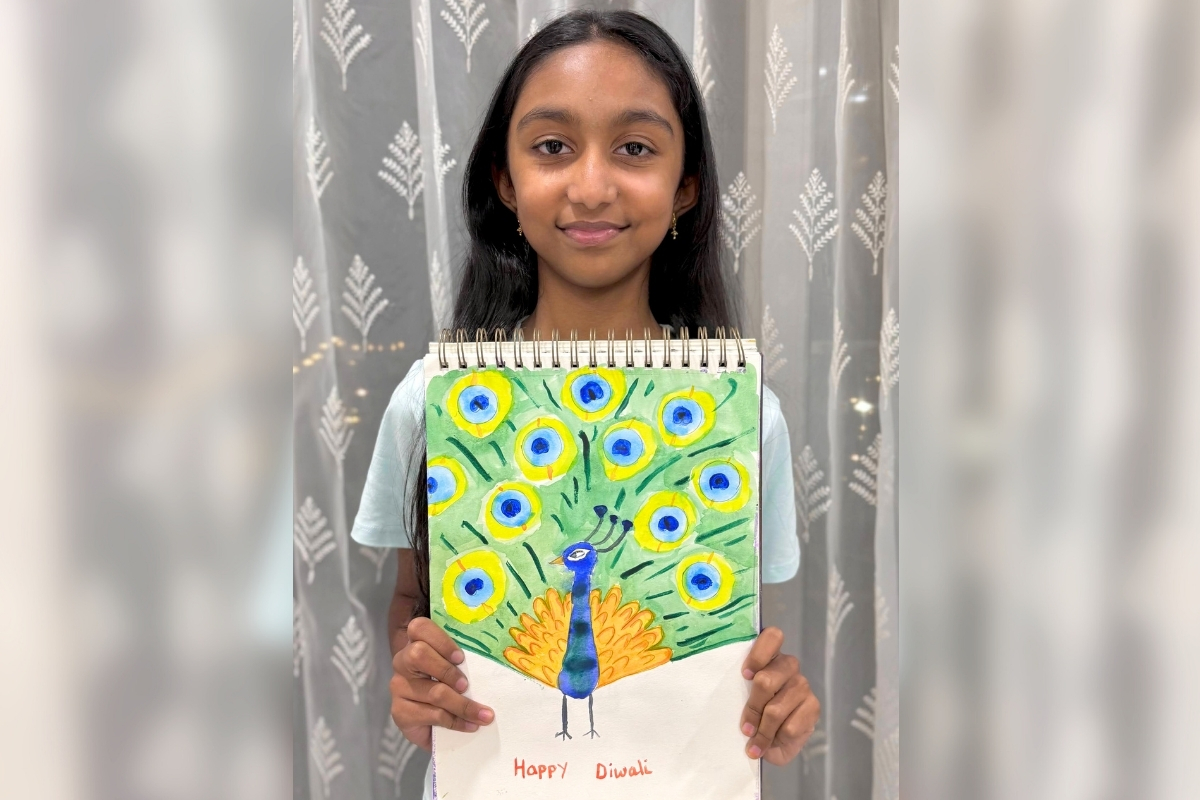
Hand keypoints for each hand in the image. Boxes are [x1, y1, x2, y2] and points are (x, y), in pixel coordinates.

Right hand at [390, 617, 495, 750]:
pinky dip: (456, 722)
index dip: (440, 640)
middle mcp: (403, 662)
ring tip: (483, 714)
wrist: (434, 726)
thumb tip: (494, 660)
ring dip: (463, 705)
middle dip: (448, 671)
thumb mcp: (458, 670)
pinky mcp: (400, 712)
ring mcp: (399, 687)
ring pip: (433, 692)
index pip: (419, 627)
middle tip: (466, 685)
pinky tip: (470, 725)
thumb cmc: (450, 689)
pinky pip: (432, 715)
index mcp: (417, 643)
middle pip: (418, 654)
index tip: (460, 658)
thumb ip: (465, 661)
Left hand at [739, 627, 819, 764]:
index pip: (772, 637)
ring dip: (763, 731)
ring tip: (754, 743)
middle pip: (766, 680)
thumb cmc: (752, 714)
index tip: (745, 676)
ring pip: (776, 708)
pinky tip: (772, 744)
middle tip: (745, 728)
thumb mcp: (739, 699)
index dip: (758, 655)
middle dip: (753, 708)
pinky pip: (791, 726)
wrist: (772, 744)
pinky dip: (777, 739)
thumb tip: (723, 693)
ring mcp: (802, 685)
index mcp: (769, 656)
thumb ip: (735, 689)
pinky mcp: (813, 706)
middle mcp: (788, 666)